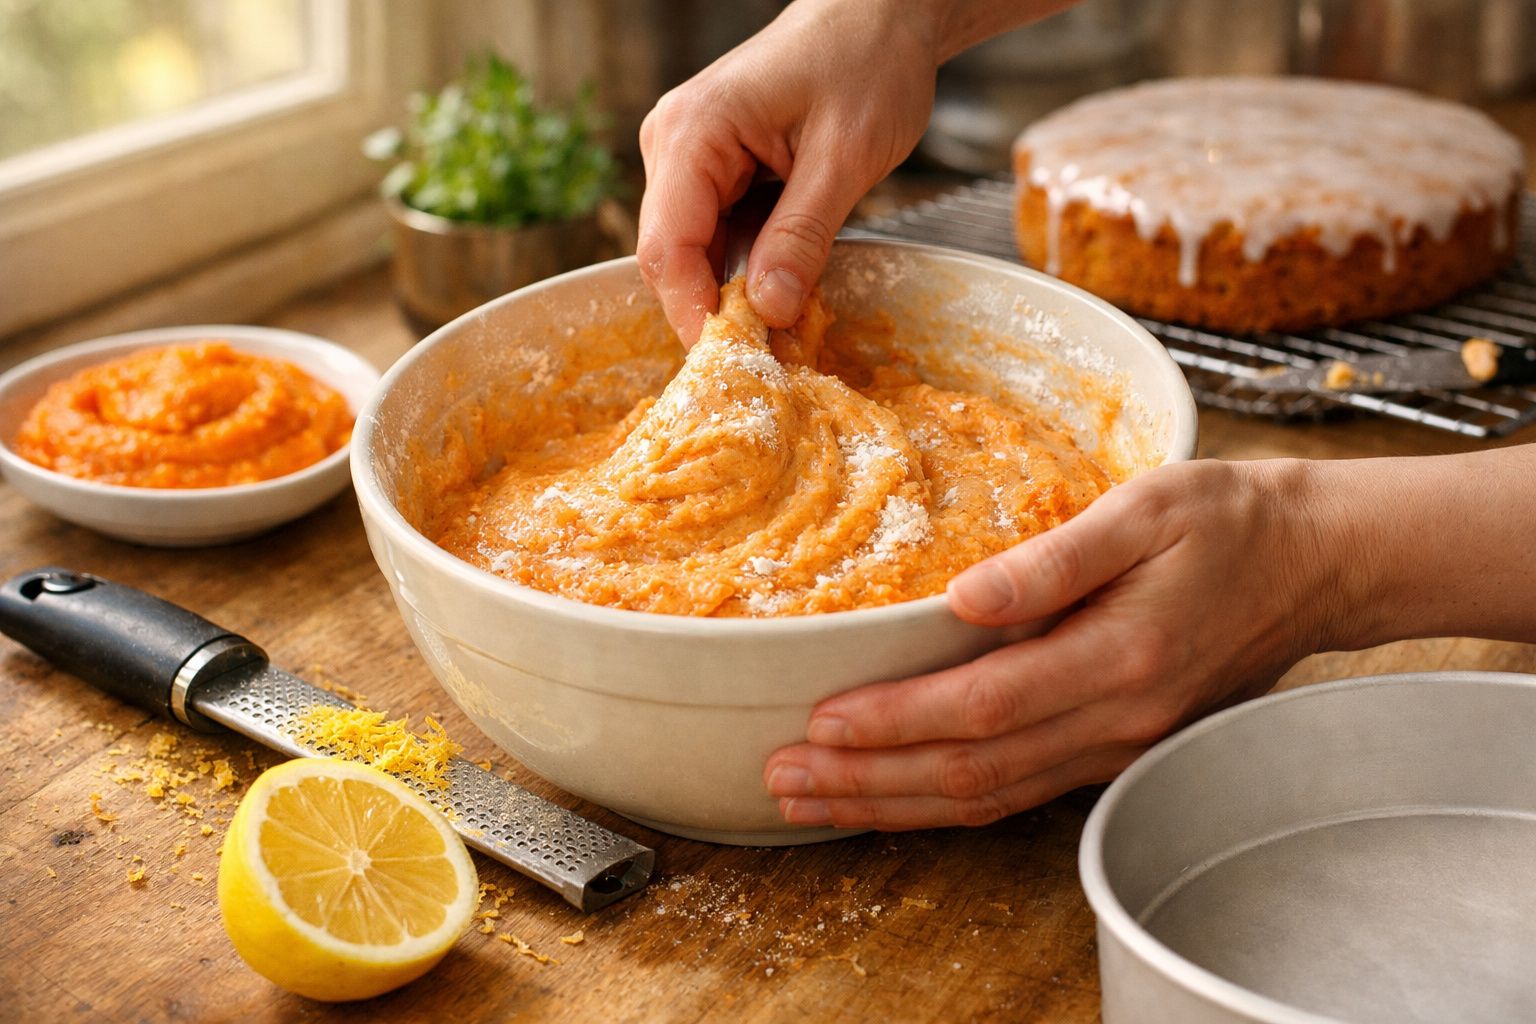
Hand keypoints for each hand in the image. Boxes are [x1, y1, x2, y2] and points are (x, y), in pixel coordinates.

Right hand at [637, 0, 940, 344]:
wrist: (879, 14)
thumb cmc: (866, 62)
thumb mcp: (844, 157)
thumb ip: (803, 235)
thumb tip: (770, 311)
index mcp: (692, 132)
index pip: (668, 247)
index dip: (694, 313)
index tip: (733, 365)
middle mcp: (672, 144)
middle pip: (669, 257)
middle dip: (712, 311)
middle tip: (768, 360)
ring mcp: (687, 157)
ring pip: (692, 252)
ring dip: (733, 294)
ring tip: (786, 327)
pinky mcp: (712, 170)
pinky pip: (716, 235)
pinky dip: (746, 268)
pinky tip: (785, 286)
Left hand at [763, 459, 1342, 829]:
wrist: (1314, 565)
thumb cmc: (1229, 522)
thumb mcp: (1149, 507)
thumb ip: (1056, 557)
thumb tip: (965, 596)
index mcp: (1120, 656)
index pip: (982, 707)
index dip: (894, 721)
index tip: (820, 722)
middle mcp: (1117, 718)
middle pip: (971, 773)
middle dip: (868, 782)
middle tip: (783, 781)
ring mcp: (1118, 745)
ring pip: (988, 797)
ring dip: (893, 804)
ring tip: (814, 801)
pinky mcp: (1115, 747)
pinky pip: (1017, 793)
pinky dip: (944, 802)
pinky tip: (893, 795)